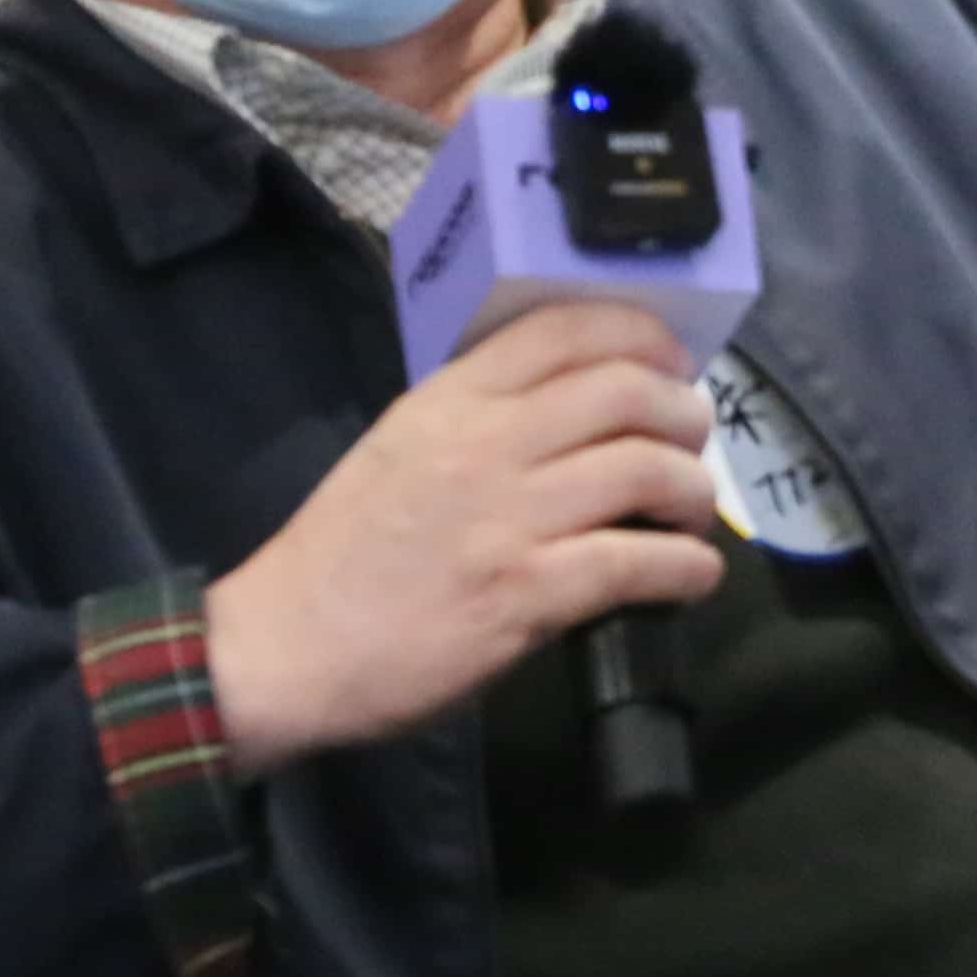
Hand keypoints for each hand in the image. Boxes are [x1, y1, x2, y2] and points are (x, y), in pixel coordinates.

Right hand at [205, 304, 724, 768]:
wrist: (283, 647)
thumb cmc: (344, 553)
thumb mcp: (400, 449)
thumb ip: (478, 418)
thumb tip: (576, 405)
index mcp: (449, 401)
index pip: (563, 329)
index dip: (641, 335)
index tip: (672, 363)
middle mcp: (484, 445)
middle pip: (626, 391)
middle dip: (683, 414)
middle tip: (690, 446)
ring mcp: (507, 519)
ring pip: (646, 469)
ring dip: (693, 492)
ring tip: (689, 516)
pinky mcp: (526, 595)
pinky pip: (638, 562)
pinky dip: (686, 567)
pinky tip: (690, 576)